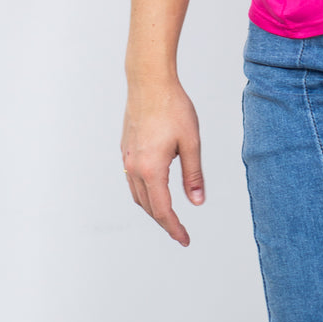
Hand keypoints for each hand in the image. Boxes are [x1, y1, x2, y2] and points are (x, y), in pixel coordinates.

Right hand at [121, 78, 204, 246]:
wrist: (149, 81)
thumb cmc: (173, 107)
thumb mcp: (191, 142)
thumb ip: (193, 175)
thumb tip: (197, 202)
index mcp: (151, 169)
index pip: (162, 210)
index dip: (174, 228)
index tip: (185, 240)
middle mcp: (134, 168)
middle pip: (148, 206)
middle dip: (164, 221)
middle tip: (180, 232)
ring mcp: (127, 158)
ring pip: (137, 195)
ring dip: (152, 208)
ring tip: (169, 215)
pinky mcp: (126, 149)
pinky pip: (132, 180)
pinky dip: (144, 192)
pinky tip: (155, 189)